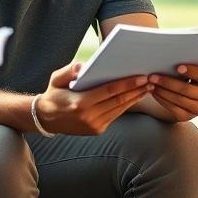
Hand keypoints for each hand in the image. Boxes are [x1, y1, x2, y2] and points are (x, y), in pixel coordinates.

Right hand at [34, 62, 151, 134]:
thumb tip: (81, 67)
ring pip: (119, 109)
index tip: (141, 77)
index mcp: (80, 102)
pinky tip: (134, 97)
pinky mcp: (97, 130)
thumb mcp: (56, 79)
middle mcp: (89, 116)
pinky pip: (115, 115)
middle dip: (136, 91)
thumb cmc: (54, 94)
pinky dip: (126, 106)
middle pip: (119, 101)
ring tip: (147, 88)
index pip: (109, 91)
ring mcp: (94, 125)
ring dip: (134, 99)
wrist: (46, 118)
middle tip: (150, 81)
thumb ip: (68, 71)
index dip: (127, 84)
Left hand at [145, 64, 197, 121]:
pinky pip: (173, 108)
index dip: (191, 71)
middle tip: (153, 76)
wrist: (189, 96)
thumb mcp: (192, 71)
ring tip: (151, 84)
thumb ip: (186, 66)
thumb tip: (170, 58)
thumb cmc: (189, 77)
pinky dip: (162, 99)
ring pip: (178, 99)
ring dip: (162, 91)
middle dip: (167, 82)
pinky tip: (154, 92)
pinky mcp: (187, 117)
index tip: (177, 67)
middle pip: (187, 89)